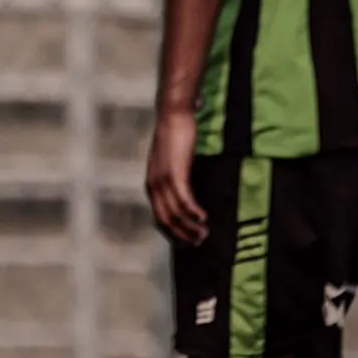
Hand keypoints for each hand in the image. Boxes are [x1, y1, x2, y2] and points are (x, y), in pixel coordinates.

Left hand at [145, 105, 206, 244]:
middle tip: (200, 242)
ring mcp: (162, 180)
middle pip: (166, 220)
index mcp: (152, 186)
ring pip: (175, 213)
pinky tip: (203, 218)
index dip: (173, 234)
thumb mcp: (173, 162)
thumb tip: (188, 189)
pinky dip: (193, 212)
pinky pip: (183, 199)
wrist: (172, 115)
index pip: (159, 218)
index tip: (188, 243)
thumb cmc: (175, 136)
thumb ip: (177, 176)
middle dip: (183, 235)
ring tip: (205, 233)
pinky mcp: (174, 173)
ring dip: (190, 227)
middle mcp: (154, 186)